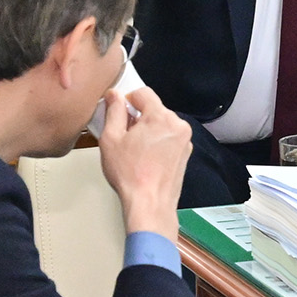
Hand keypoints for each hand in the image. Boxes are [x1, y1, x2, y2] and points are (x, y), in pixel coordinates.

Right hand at [95, 84, 191, 240]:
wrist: (150, 203)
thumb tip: (114, 96)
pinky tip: (145, 158)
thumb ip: (113, 112)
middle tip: (124, 136)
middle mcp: (177, 126)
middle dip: (138, 118)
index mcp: (161, 117)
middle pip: (154, 109)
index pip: (144, 93)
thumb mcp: (111, 139)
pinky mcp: (185, 153)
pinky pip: (169, 138)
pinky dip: (157, 142)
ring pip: (162, 124)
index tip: (119, 111)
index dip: (128, 100)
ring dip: (148, 131)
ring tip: (134, 151)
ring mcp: (184, 140)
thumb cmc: (131, 176)